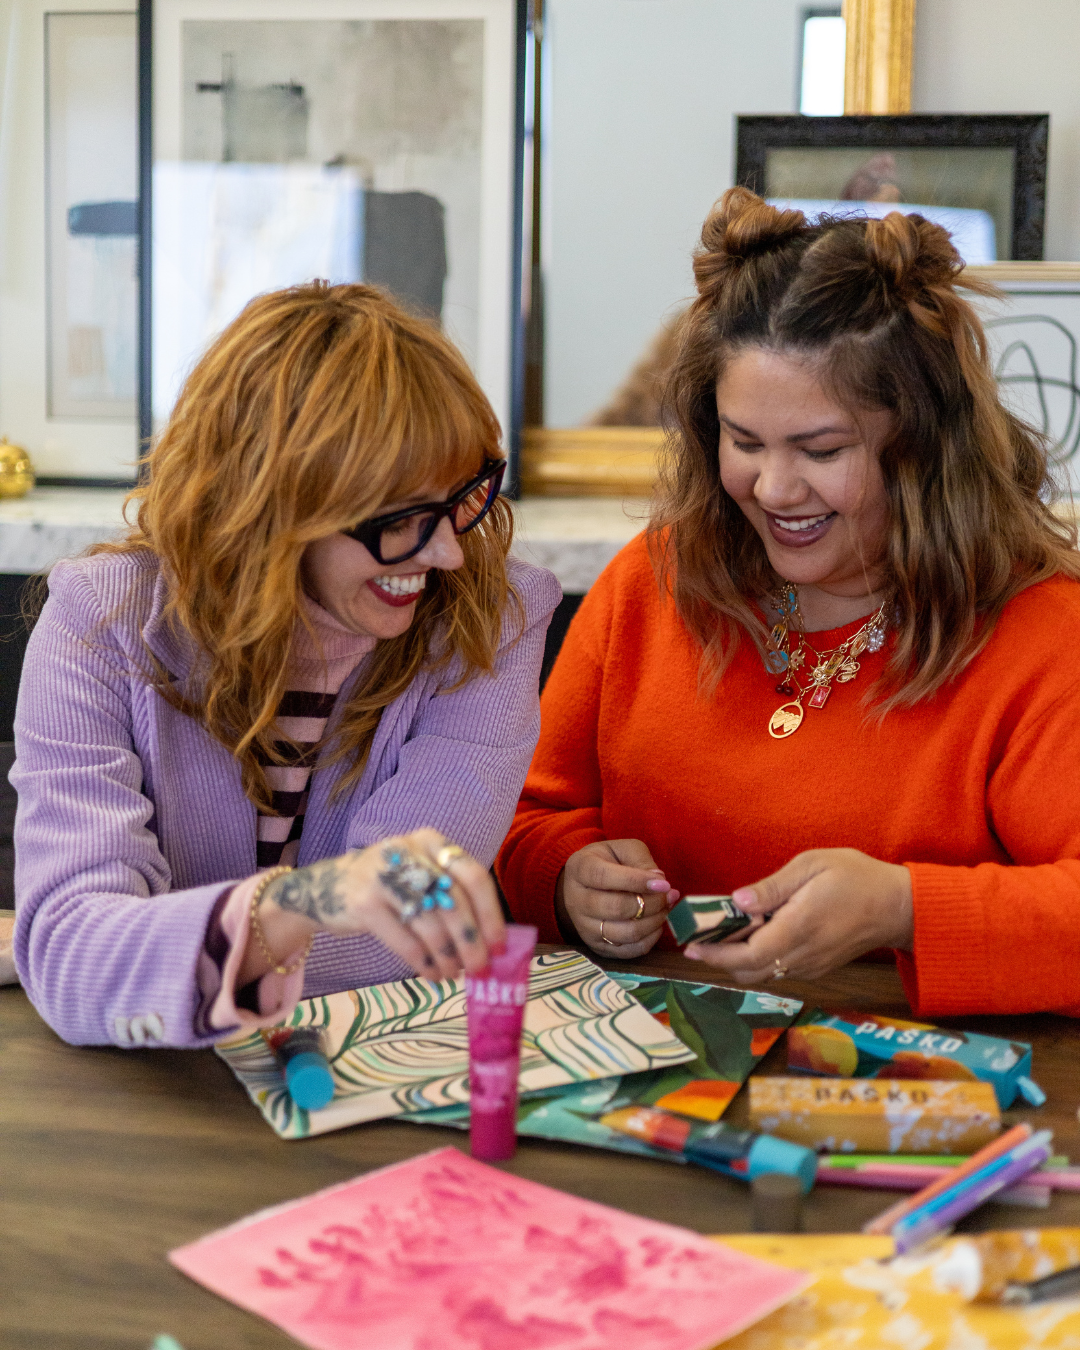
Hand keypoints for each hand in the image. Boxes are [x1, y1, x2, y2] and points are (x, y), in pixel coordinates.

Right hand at [243, 830, 504, 984]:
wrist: (324, 888)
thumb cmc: (388, 887)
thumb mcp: (419, 876)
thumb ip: (451, 898)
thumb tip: (491, 943)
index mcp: (431, 841)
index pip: (473, 877)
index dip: (491, 914)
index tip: (500, 946)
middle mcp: (408, 851)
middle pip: (453, 903)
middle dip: (471, 942)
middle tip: (480, 969)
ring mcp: (383, 876)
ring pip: (430, 924)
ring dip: (447, 957)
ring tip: (451, 974)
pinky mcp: (363, 903)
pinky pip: (405, 941)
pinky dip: (423, 962)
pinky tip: (431, 974)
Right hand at [557, 838, 677, 958]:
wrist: (586, 884)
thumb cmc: (608, 862)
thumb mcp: (623, 849)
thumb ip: (641, 860)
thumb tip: (659, 880)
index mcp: (580, 869)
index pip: (604, 877)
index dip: (636, 881)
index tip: (663, 884)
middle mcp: (576, 900)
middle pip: (615, 908)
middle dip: (650, 904)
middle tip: (669, 896)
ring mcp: (584, 927)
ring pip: (624, 933)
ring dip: (653, 922)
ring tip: (666, 909)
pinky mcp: (596, 946)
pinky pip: (627, 951)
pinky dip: (649, 940)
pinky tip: (657, 925)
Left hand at [685, 848, 912, 982]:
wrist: (898, 906)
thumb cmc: (856, 877)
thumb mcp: (812, 866)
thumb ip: (773, 887)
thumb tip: (737, 901)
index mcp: (799, 927)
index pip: (749, 954)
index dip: (717, 953)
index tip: (692, 945)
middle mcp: (803, 954)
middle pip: (750, 971)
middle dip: (720, 959)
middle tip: (699, 938)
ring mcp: (811, 965)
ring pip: (763, 974)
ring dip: (738, 960)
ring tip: (722, 933)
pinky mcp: (817, 967)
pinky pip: (779, 970)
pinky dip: (758, 959)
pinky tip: (754, 935)